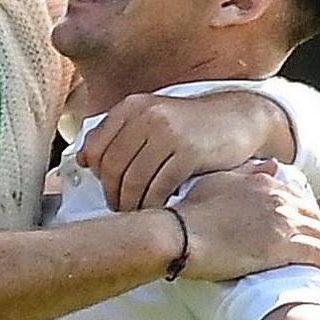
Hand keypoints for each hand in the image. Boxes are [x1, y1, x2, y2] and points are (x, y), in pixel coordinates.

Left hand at [78, 91, 290, 211]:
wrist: (237, 116)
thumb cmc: (190, 124)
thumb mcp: (152, 119)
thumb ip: (119, 135)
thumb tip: (82, 159)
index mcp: (132, 107)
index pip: (95, 147)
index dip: (96, 174)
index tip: (106, 188)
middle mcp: (146, 116)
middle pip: (112, 167)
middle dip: (112, 194)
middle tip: (119, 209)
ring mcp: (168, 132)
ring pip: (133, 180)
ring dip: (131, 204)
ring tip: (136, 213)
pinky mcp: (189, 151)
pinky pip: (160, 187)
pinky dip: (154, 204)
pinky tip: (158, 210)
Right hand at [172, 162, 319, 279]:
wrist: (179, 234)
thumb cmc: (188, 211)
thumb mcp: (216, 181)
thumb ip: (246, 173)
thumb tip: (270, 166)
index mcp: (261, 181)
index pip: (294, 194)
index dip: (303, 208)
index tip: (307, 218)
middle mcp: (277, 198)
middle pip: (310, 212)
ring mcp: (282, 222)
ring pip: (318, 232)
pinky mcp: (282, 248)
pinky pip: (318, 252)